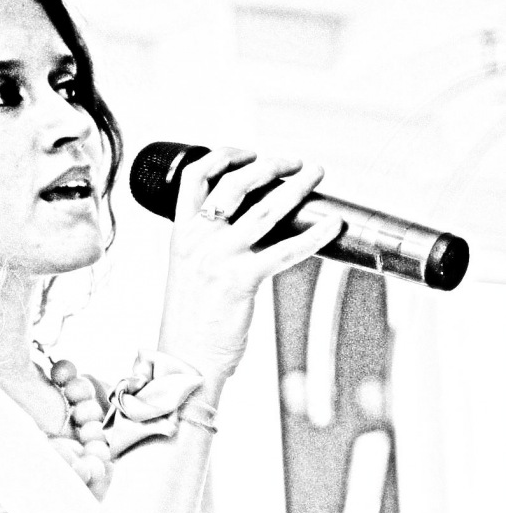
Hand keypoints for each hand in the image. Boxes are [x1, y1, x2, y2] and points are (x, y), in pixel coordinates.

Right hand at [157, 147, 342, 381]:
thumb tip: (246, 226)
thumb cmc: (189, 323)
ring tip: (315, 175)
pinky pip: (284, 250)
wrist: (184, 361)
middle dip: (270, 164)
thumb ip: (208, 246)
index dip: (223, 155)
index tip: (248, 151)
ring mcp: (218, 259)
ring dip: (296, 187)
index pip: (194, 177)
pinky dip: (314, 235)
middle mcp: (197, 241)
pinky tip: (331, 226)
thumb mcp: (187, 273)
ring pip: (264, 210)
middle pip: (235, 183)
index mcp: (180, 235)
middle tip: (294, 162)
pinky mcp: (241, 281)